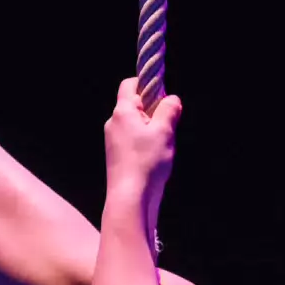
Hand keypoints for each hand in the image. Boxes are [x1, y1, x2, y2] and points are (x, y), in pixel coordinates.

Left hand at [101, 76, 180, 226]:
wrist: (130, 199)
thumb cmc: (147, 162)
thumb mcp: (164, 132)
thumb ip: (169, 110)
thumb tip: (172, 99)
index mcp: (122, 112)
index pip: (130, 84)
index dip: (147, 85)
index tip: (163, 97)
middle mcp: (113, 124)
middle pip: (134, 106)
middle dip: (153, 111)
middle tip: (169, 126)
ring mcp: (113, 142)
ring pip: (135, 126)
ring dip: (151, 131)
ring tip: (163, 148)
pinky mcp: (116, 158)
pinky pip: (132, 143)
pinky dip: (145, 145)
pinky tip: (155, 160)